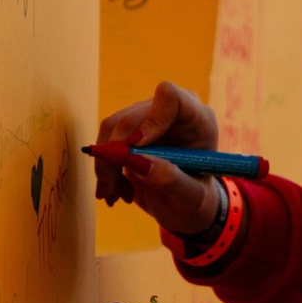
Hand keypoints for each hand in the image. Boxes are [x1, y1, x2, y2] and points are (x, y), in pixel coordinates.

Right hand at [93, 80, 224, 248]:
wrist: (184, 205)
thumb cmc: (195, 198)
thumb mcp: (190, 196)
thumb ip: (170, 179)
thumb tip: (140, 163)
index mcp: (197, 119)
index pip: (170, 97)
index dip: (150, 119)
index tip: (139, 147)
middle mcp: (170, 112)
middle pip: (130, 117)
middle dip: (115, 154)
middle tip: (111, 189)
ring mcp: (148, 119)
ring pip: (111, 129)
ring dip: (106, 166)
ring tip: (116, 196)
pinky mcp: (130, 131)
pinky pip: (105, 142)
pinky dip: (105, 169)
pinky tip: (116, 191)